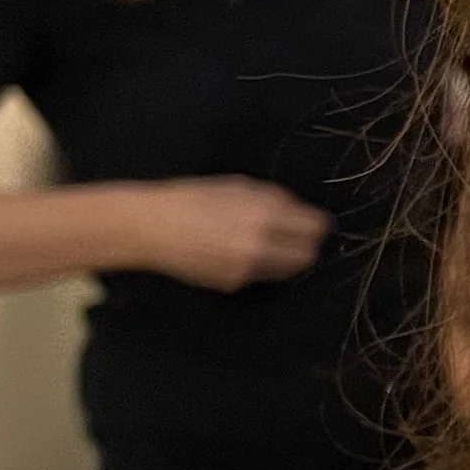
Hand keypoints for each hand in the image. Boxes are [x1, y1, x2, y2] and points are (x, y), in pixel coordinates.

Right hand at [124, 178, 329, 288]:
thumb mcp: (236, 186)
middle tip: (297, 237)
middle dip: (307, 245)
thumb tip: (298, 208)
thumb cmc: (191, 198)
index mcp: (264, 213)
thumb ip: (272, 198)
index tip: (314, 222)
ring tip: (269, 243)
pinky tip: (241, 251)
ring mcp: (249, 268)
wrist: (152, 228)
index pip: (316, 227)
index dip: (317, 224)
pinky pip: (262, 275)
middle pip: (308, 254)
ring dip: (287, 258)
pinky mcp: (235, 284)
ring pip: (289, 270)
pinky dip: (261, 265)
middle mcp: (262, 244)